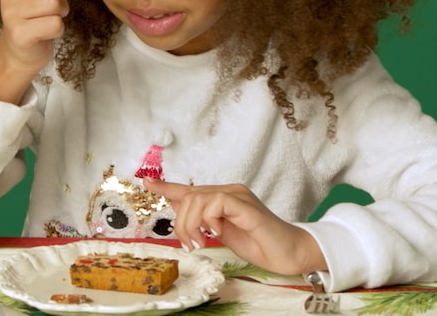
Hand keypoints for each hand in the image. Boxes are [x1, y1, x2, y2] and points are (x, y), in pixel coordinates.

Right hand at [0, 0, 84, 102]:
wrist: (22, 49)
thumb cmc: (37, 14)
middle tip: (55, 2)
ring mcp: (11, 14)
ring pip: (54, 2)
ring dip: (61, 10)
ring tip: (51, 16)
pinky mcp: (20, 34)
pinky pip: (55, 23)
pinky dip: (59, 28)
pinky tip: (48, 30)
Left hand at [144, 179, 326, 274]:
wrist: (289, 253)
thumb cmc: (260, 245)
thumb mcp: (222, 235)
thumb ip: (203, 222)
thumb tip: (180, 212)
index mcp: (224, 198)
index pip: (191, 190)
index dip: (167, 187)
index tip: (147, 183)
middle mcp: (230, 192)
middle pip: (190, 196)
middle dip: (181, 222)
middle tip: (189, 244)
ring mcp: (239, 197)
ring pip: (199, 199)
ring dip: (192, 224)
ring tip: (201, 243)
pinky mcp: (246, 206)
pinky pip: (217, 203)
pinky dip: (210, 219)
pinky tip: (217, 234)